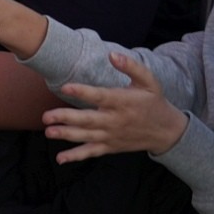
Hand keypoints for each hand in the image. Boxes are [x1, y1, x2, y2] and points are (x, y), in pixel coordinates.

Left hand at [42, 52, 188, 161]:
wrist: (167, 131)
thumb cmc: (154, 102)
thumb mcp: (149, 81)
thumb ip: (131, 66)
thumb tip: (112, 55)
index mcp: (123, 102)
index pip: (100, 96)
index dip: (83, 92)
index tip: (65, 87)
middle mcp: (115, 120)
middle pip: (88, 119)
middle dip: (66, 118)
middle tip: (46, 116)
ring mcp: (112, 136)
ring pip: (86, 136)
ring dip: (66, 135)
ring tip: (49, 132)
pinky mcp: (111, 147)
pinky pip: (91, 152)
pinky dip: (76, 156)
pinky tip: (60, 158)